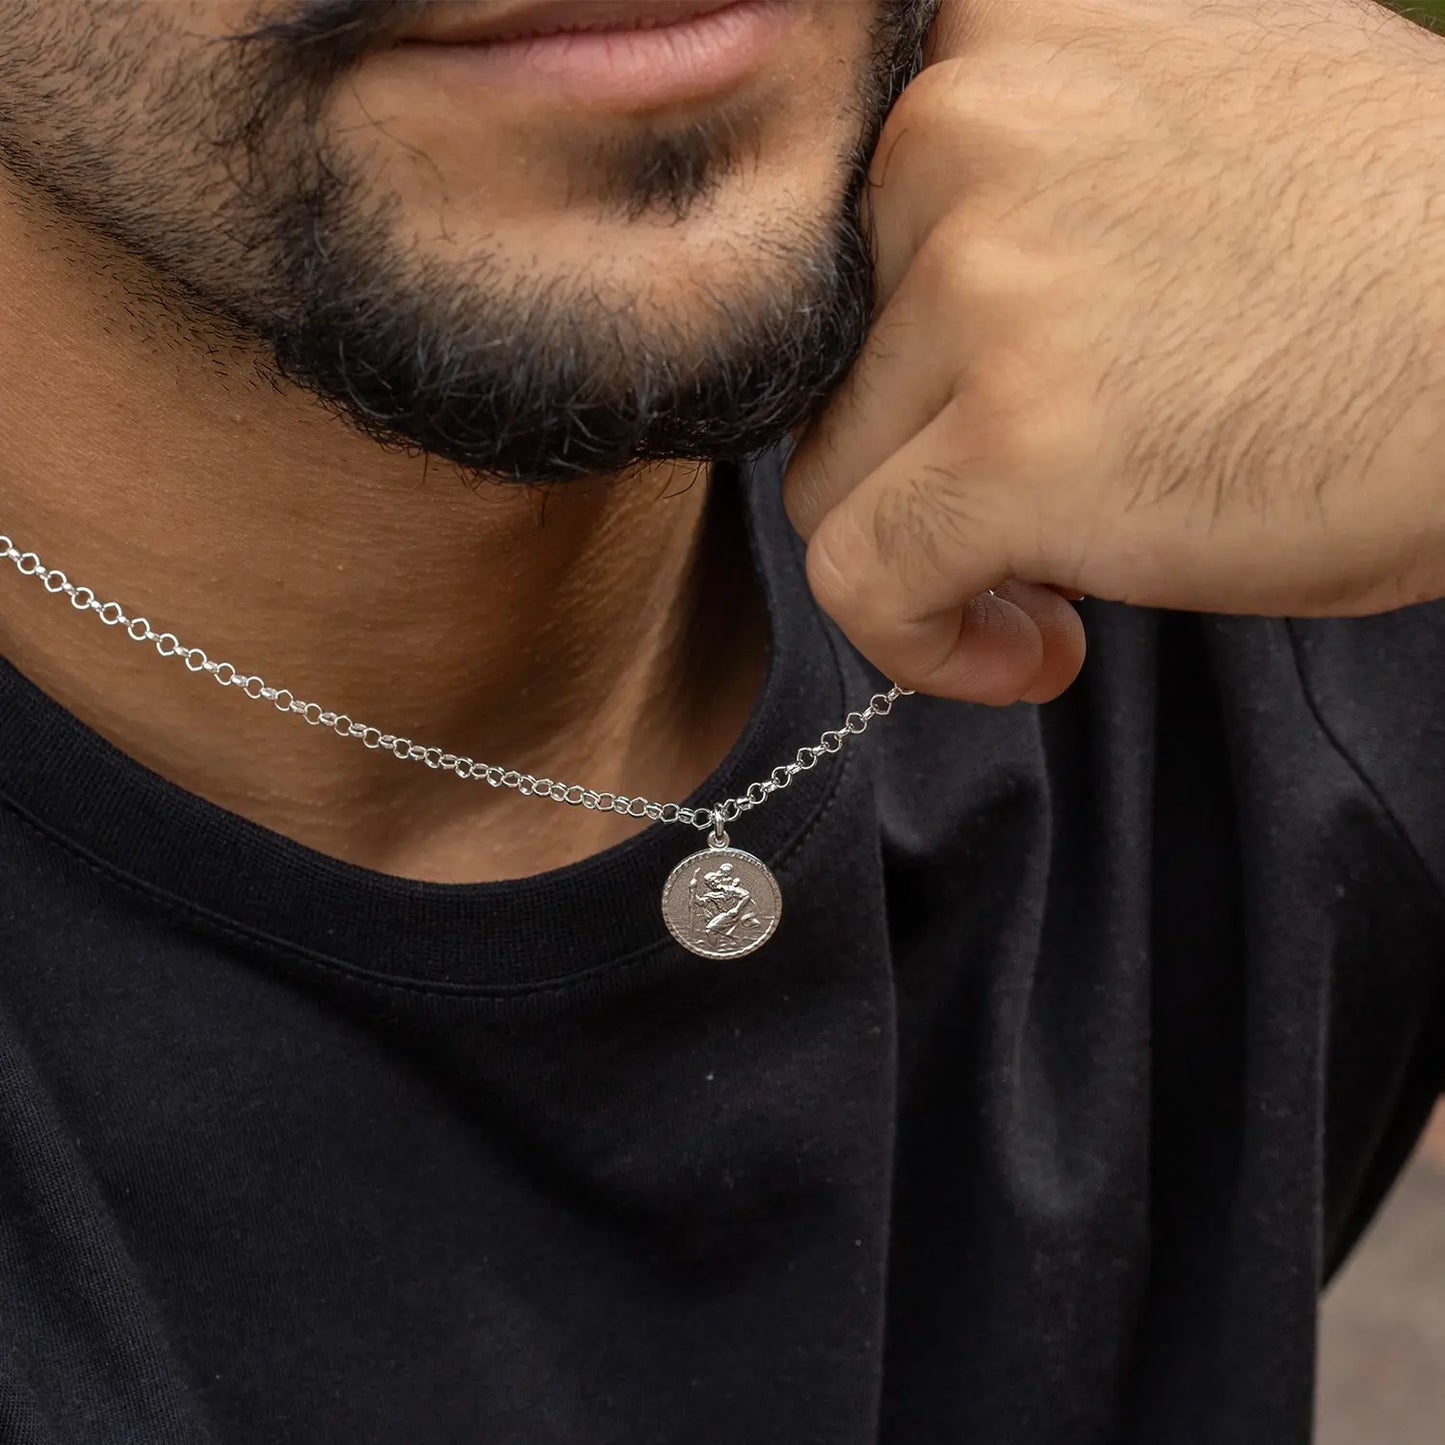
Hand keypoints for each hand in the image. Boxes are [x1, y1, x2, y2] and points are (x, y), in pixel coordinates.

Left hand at [784, 0, 1444, 703]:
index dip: (897, 358)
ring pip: (835, 478)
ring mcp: (981, 286)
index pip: (840, 239)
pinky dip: (921, 641)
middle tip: (1049, 502)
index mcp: (997, 32)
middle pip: (836, 366)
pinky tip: (1034, 649)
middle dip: (926, 457)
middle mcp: (960, 128)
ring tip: (1062, 581)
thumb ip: (1037, 161)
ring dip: (934, 553)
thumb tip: (925, 273)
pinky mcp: (1010, 445)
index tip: (975, 417)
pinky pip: (864, 579)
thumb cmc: (1394, 240)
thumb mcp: (1191, 110)